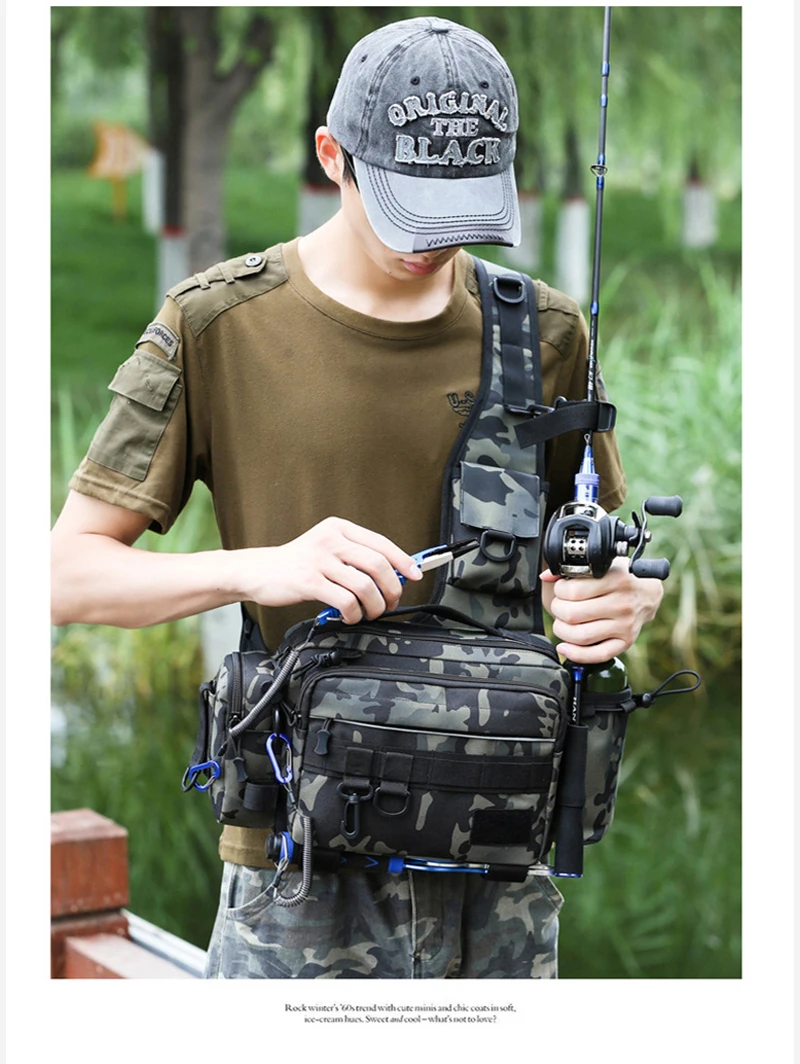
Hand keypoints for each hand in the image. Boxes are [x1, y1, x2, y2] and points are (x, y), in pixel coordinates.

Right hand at [234, 517, 422, 623]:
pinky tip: (349, 616)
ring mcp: (319, 559)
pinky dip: (353, 613)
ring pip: (364, 585)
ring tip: (369, 613)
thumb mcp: (327, 549)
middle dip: (392, 589)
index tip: (415, 575)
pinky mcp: (309, 581)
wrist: (259, 571)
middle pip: (378, 565)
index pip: (381, 543)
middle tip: (390, 603)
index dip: (403, 561)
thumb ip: (355, 557)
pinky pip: (345, 600)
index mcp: (339, 528)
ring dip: (373, 606)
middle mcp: (331, 539)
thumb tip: (393, 574)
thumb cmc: (297, 564)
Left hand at [540, 558, 662, 663]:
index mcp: (616, 580)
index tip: (561, 589)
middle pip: (573, 614)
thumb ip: (574, 569)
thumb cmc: (621, 577)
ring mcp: (624, 625)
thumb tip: (546, 577)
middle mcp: (622, 604)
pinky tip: (565, 647)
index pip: (573, 590)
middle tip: (560, 606)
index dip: (559, 590)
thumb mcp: (602, 565)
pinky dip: (576, 654)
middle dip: (558, 610)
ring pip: (580, 636)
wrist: (648, 594)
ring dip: (562, 630)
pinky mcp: (625, 642)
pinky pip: (597, 655)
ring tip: (563, 622)